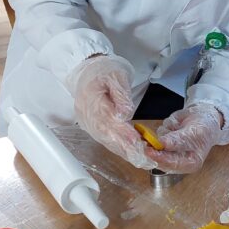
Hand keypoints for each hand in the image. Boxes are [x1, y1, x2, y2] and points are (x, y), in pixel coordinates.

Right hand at [69, 55, 155, 169]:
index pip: (108, 119)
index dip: (122, 132)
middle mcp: (86, 113)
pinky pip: (103, 138)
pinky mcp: (90, 125)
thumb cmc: (104, 71)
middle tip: (142, 157)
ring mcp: (86, 121)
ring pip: (104, 139)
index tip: (136, 141)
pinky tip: (129, 152)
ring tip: (139, 159)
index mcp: (91, 97)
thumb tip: (125, 114)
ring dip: (122, 150)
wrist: (87, 69)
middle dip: (124, 147)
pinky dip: (117, 146)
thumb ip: (121, 95)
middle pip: (106, 134)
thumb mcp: (117, 76)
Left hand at [150, 103, 222, 173]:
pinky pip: (158, 133)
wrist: (206, 116)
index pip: (171, 164)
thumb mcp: (195, 133)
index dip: (159, 158)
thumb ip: (179, 140)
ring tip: (179, 126)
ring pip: (157, 143)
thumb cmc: (206, 127)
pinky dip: (165, 127)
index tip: (149, 150)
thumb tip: (163, 144)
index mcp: (189, 163)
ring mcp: (170, 149)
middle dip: (157, 147)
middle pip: (159, 158)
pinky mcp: (165, 140)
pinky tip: (177, 125)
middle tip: (151, 139)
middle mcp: (179, 159)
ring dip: (165, 132)